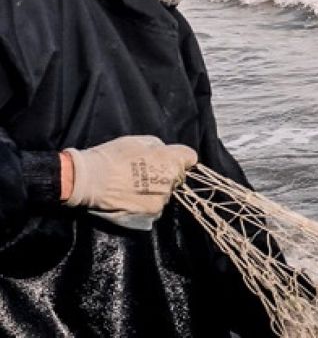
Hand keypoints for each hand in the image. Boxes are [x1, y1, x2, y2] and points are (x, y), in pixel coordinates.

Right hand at [63, 135, 196, 229]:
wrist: (89, 181)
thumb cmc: (112, 157)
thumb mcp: (138, 141)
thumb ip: (158, 147)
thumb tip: (166, 152)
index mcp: (171, 160)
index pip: (190, 158)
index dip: (181, 158)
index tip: (170, 160)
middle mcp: (170, 181)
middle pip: (176, 178)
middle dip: (166, 176)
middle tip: (144, 174)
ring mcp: (161, 200)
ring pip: (165, 194)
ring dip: (155, 192)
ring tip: (133, 188)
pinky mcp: (151, 214)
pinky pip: (154, 208)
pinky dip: (146, 204)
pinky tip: (130, 199)